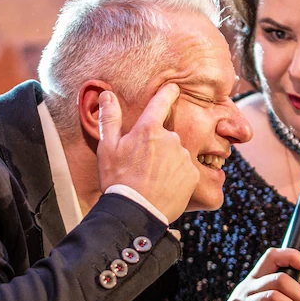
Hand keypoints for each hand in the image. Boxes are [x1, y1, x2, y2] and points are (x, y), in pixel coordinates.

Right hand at [96, 83, 198, 219]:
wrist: (136, 212)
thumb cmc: (118, 180)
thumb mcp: (107, 148)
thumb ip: (110, 119)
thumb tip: (107, 95)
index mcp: (148, 129)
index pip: (162, 102)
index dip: (168, 93)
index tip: (174, 88)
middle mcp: (171, 139)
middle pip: (166, 135)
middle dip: (157, 145)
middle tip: (142, 165)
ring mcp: (183, 157)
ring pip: (176, 153)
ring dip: (167, 162)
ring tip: (152, 179)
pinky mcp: (193, 175)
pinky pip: (185, 170)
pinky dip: (176, 176)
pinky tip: (163, 186)